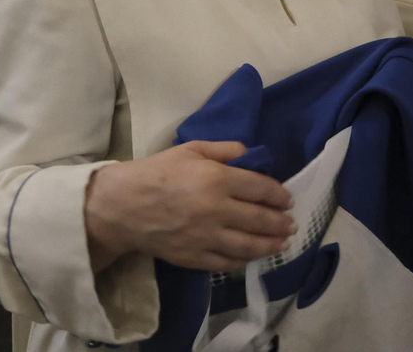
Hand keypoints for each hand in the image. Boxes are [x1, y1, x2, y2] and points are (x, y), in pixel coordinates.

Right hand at [83, 141, 294, 273]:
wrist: (122, 206)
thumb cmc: (157, 172)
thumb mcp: (191, 149)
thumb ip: (224, 149)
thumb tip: (249, 154)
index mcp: (217, 179)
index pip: (260, 189)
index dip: (279, 195)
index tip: (287, 200)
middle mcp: (217, 210)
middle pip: (260, 219)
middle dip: (280, 223)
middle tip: (291, 224)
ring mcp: (206, 237)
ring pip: (248, 245)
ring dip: (270, 245)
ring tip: (281, 243)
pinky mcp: (194, 257)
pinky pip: (226, 263)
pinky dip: (243, 261)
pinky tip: (251, 257)